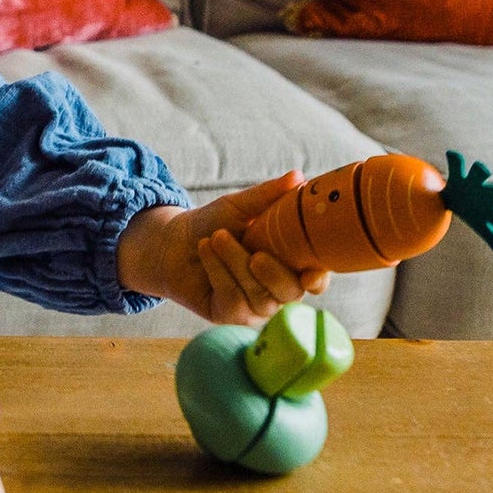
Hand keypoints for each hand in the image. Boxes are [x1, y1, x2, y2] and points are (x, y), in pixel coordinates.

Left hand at [116, 172, 332, 325]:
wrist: (173, 241)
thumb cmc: (213, 224)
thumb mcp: (239, 206)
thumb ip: (269, 195)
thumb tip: (297, 176)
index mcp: (290, 263)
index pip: (316, 279)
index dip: (318, 279)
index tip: (311, 274)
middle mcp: (277, 288)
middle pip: (290, 292)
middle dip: (272, 272)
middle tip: (254, 254)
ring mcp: (255, 305)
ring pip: (259, 296)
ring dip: (236, 263)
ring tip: (216, 237)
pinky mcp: (230, 315)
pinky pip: (233, 300)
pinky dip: (218, 272)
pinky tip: (206, 251)